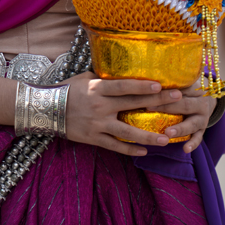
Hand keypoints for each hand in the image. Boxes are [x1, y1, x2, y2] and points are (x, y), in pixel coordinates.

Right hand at [66, 71, 181, 156]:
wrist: (46, 109)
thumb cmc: (68, 89)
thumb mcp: (86, 78)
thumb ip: (105, 78)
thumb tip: (124, 72)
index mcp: (98, 89)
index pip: (124, 86)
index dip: (142, 86)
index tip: (160, 85)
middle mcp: (100, 106)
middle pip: (132, 105)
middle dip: (157, 103)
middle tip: (178, 101)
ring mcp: (97, 124)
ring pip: (127, 132)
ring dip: (148, 135)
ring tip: (166, 138)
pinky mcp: (93, 138)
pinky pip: (115, 146)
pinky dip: (130, 150)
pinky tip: (144, 152)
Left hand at [147, 76, 216, 152]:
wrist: (209, 97)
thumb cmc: (187, 89)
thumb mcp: (184, 82)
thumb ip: (170, 82)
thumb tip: (145, 81)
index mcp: (195, 88)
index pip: (180, 87)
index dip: (164, 89)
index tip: (149, 91)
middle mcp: (201, 102)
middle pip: (185, 105)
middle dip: (168, 107)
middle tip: (150, 108)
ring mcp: (203, 117)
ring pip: (192, 123)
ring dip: (180, 128)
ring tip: (168, 133)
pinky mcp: (203, 129)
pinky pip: (198, 138)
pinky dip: (192, 144)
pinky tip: (185, 149)